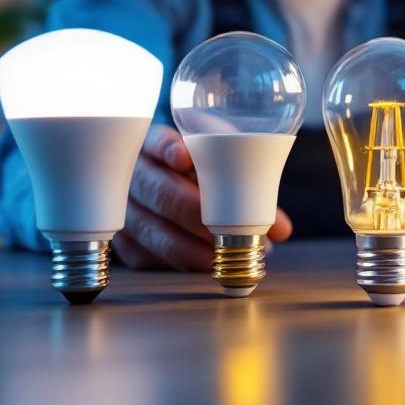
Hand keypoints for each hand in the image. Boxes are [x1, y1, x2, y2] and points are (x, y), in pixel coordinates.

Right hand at [111, 125, 293, 270]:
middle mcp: (133, 175)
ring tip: (226, 255)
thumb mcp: (219, 162)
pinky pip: (149, 257)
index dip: (169, 149)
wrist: (161, 184)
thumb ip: (246, 183)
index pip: (156, 140)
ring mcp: (123, 210)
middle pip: (159, 192)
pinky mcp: (125, 243)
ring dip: (193, 246)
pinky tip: (205, 264)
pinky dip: (180, 262)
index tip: (186, 157)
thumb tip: (281, 229)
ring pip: (154, 231)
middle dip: (197, 213)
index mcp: (154, 143)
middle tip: (228, 227)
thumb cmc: (199, 170)